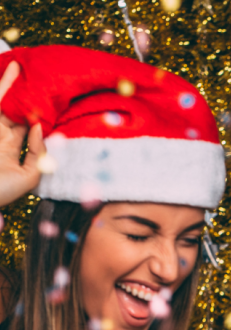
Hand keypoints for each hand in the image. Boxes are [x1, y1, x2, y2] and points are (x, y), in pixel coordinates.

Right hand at [0, 62, 45, 207]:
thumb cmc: (2, 192)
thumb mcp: (30, 177)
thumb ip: (38, 153)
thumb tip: (40, 126)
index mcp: (11, 148)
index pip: (27, 126)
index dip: (38, 114)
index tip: (52, 99)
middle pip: (12, 109)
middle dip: (22, 93)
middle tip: (34, 73)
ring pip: (0, 102)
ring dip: (7, 84)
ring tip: (17, 64)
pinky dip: (0, 91)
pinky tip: (7, 73)